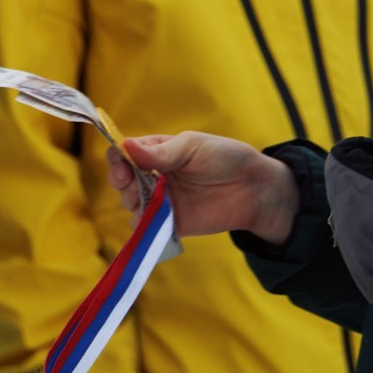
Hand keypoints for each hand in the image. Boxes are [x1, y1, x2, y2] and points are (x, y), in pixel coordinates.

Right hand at [107, 132, 297, 243]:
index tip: (121, 161)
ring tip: (143, 198)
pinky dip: (141, 225)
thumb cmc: (226, 158)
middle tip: (130, 181)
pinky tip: (148, 219)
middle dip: (120, 180)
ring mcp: (161, 200)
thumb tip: (125, 146)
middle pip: (122, 178)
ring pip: (129, 202)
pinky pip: (146, 226)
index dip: (117, 156)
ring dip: (130, 200)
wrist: (254, 190)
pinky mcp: (170, 222)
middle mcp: (154, 175)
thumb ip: (160, 151)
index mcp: (157, 151)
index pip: (125, 152)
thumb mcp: (193, 146)